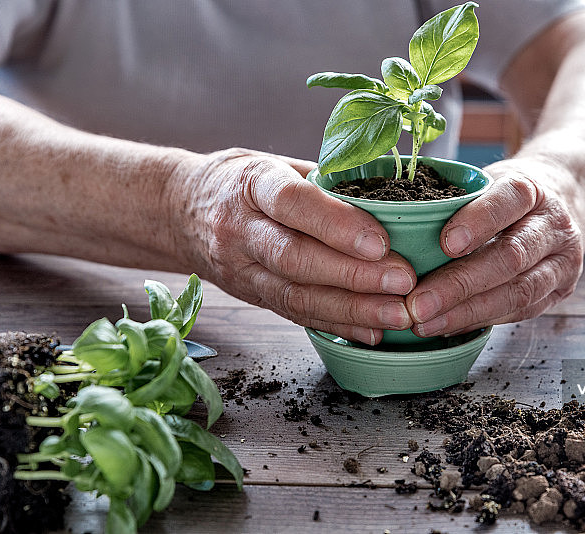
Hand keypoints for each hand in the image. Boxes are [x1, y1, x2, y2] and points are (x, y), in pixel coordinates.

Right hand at [173, 149, 415, 344]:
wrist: (181, 211)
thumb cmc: (242, 181)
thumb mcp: (276, 163)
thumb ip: (323, 181)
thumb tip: (385, 199)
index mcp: (250, 183)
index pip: (292, 202)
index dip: (336, 224)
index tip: (380, 241)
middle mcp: (239, 229)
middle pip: (295, 257)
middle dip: (354, 273)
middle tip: (403, 280)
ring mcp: (240, 268)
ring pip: (296, 295)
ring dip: (352, 308)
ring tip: (396, 313)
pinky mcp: (250, 296)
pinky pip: (295, 314)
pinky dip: (336, 325)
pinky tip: (372, 331)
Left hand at [405, 157, 584, 336]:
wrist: (560, 205)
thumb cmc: (505, 197)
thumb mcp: (484, 183)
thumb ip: (453, 201)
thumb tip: (397, 228)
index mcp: (532, 189)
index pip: (510, 200)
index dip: (479, 221)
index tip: (445, 243)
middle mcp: (554, 225)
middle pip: (511, 257)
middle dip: (461, 284)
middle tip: (418, 303)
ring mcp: (563, 261)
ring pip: (519, 292)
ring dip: (467, 312)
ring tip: (425, 323)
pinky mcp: (560, 291)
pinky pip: (520, 312)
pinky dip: (480, 320)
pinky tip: (447, 325)